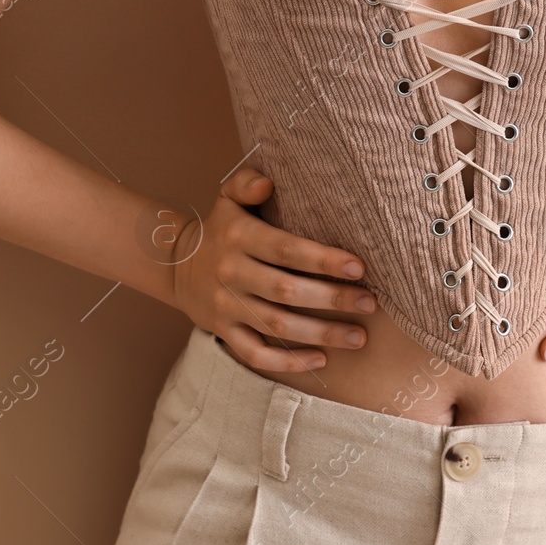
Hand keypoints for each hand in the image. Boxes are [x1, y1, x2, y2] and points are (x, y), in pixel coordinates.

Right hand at [171, 167, 376, 373]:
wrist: (175, 265)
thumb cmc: (221, 229)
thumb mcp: (228, 198)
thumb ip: (246, 182)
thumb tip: (267, 183)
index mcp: (239, 237)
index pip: (285, 250)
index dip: (322, 259)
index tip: (358, 267)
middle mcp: (232, 273)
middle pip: (286, 292)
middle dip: (332, 300)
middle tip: (369, 304)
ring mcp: (226, 306)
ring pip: (277, 326)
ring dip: (321, 335)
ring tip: (358, 337)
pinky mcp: (223, 331)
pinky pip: (255, 353)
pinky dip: (287, 362)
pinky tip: (320, 360)